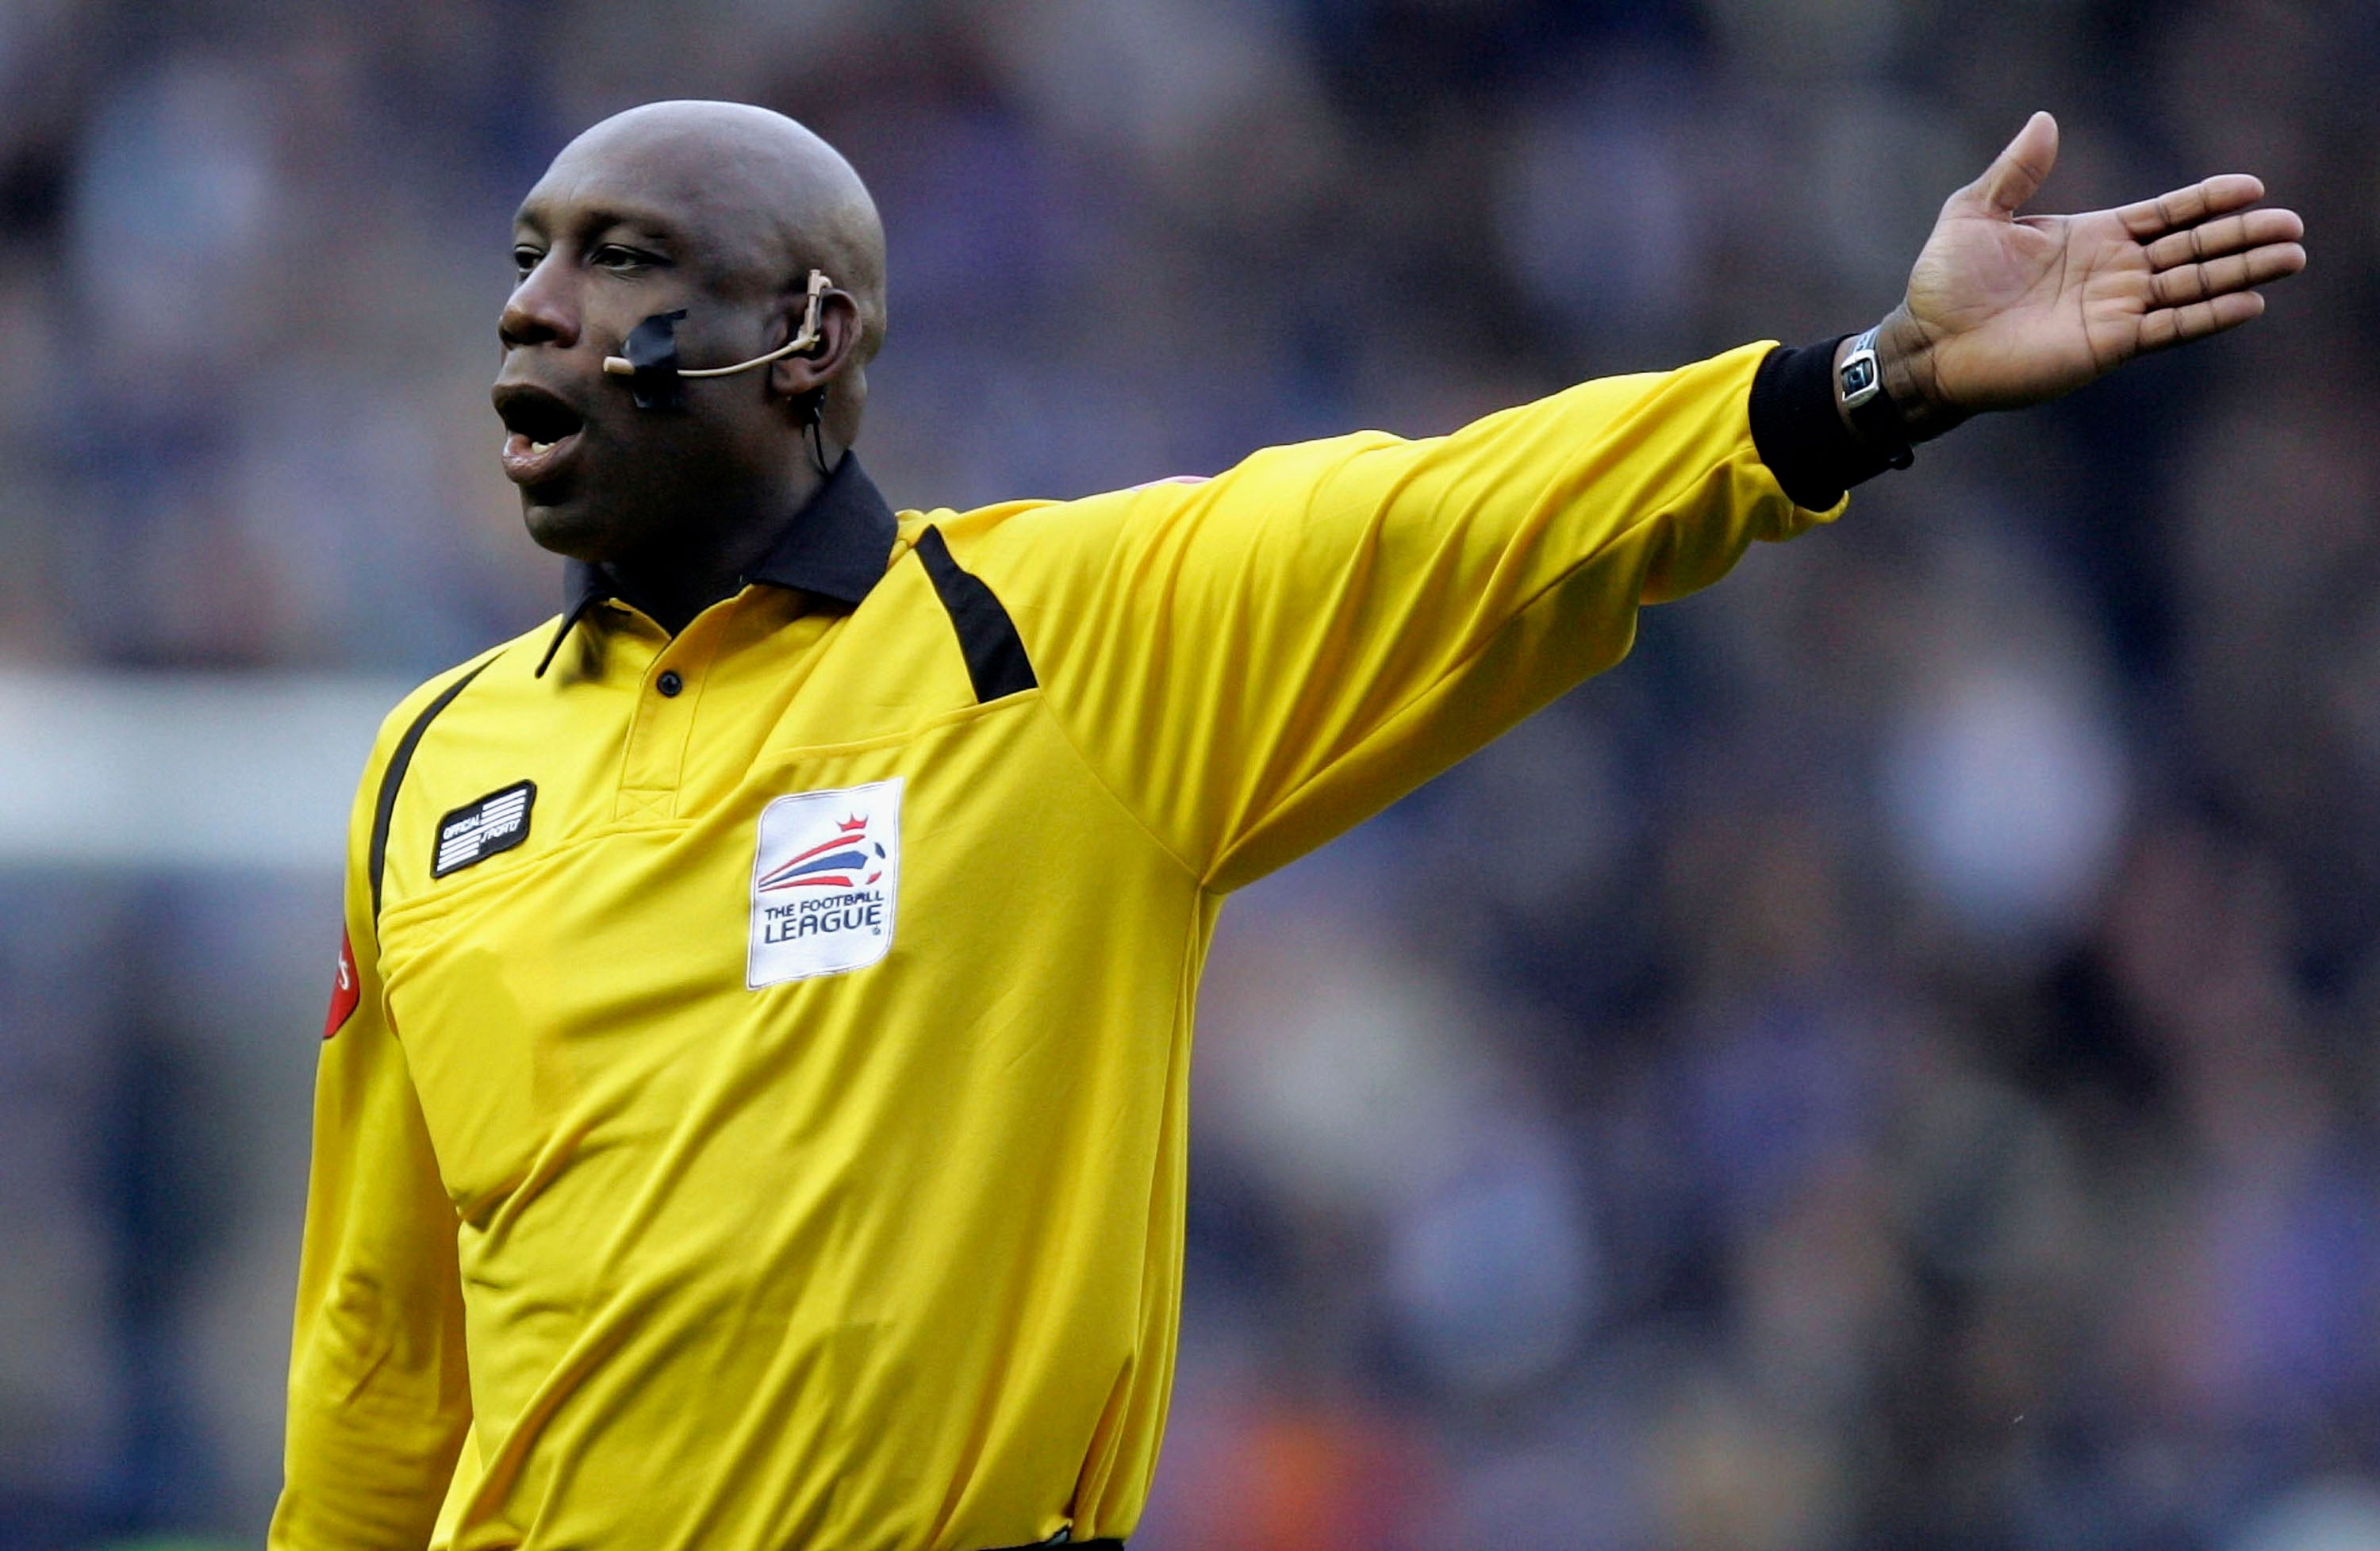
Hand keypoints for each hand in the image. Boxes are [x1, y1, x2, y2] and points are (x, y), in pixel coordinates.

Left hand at [1872, 112, 2305, 431]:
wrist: (1927, 345)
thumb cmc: (1944, 283)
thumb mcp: (1975, 213)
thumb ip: (2015, 171)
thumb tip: (2044, 121)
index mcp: (2092, 237)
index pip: (2165, 215)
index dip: (2207, 201)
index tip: (2251, 188)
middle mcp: (2113, 273)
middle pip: (2193, 248)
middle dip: (2242, 236)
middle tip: (2291, 225)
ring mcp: (2114, 309)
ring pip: (2193, 285)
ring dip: (2242, 271)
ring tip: (2291, 256)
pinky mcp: (2107, 345)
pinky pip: (2170, 327)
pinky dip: (2208, 315)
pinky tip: (2249, 301)